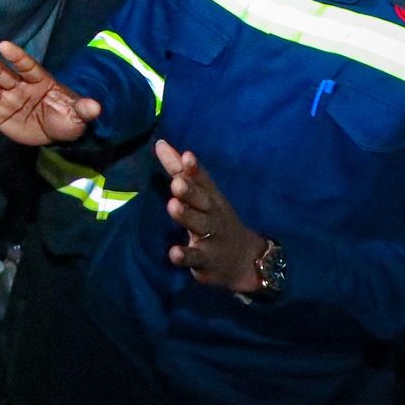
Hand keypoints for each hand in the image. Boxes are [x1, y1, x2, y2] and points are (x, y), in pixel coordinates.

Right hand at [0, 41, 100, 144]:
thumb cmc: (68, 117)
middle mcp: (19, 86)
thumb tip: (96, 106)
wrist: (57, 133)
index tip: (4, 46)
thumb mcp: (79, 116)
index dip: (16, 57)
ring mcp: (7, 99)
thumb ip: (83, 109)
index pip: (27, 67)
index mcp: (39, 81)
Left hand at [155, 141, 266, 292]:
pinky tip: (174, 252)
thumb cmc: (215, 220)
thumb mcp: (203, 196)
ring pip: (199, 226)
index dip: (194, 169)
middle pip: (202, 201)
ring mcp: (211, 238)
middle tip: (177, 183)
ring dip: (186, 216)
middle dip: (190, 191)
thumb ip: (180, 171)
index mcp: (211, 198)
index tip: (187, 156)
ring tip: (173, 205)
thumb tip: (160, 143)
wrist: (244, 260)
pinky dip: (185, 255)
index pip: (203, 181)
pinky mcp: (206, 261)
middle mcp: (213, 215)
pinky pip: (195, 258)